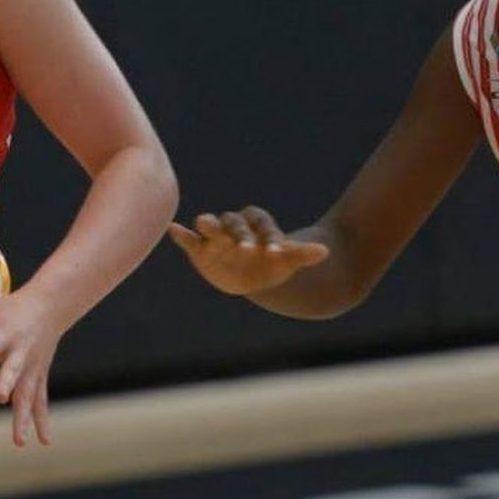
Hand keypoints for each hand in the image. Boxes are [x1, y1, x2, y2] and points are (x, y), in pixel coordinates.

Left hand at [0, 291, 65, 447]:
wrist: (50, 306)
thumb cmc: (9, 308)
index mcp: (4, 334)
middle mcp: (20, 352)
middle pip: (14, 370)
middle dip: (8, 383)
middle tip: (1, 398)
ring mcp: (31, 368)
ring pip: (28, 393)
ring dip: (24, 417)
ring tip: (19, 442)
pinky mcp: (39, 376)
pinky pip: (40, 401)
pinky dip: (42, 421)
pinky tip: (43, 441)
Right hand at [167, 207, 328, 295]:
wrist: (252, 275)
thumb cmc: (272, 263)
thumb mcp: (287, 260)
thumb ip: (302, 254)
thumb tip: (324, 251)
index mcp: (257, 225)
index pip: (262, 226)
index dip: (270, 238)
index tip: (276, 254)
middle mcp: (235, 227)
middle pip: (234, 223)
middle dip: (239, 234)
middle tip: (245, 250)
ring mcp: (216, 237)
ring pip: (211, 226)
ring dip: (208, 224)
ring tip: (203, 224)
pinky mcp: (200, 249)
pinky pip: (189, 239)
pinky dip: (182, 234)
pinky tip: (174, 229)